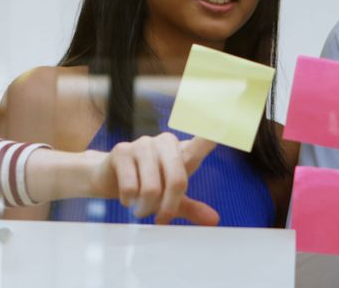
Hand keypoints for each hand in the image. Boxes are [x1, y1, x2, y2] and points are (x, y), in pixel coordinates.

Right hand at [89, 133, 218, 224]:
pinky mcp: (122, 151)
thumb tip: (214, 219)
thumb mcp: (169, 197)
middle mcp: (166, 142)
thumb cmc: (145, 184)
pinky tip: (127, 198)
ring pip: (152, 188)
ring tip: (140, 208)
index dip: (215, 133)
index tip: (230, 119)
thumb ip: (190, 207)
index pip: (203, 141)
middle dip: (168, 207)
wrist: (108, 178)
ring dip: (146, 207)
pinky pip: (131, 187)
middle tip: (161, 220)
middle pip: (177, 181)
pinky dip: (130, 201)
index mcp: (182, 151)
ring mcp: (143, 144)